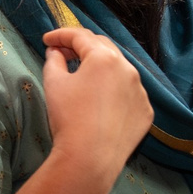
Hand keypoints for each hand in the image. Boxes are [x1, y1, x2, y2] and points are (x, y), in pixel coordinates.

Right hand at [40, 26, 151, 186]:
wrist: (90, 158)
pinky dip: (115, 90)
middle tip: (63, 53)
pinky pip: (129, 93)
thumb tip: (56, 52)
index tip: (47, 39)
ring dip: (101, 68)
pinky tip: (101, 101)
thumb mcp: (54, 83)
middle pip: (103, 48)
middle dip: (82, 47)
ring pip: (119, 70)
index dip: (61, 35)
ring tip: (83, 76)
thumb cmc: (69, 117)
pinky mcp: (145, 111)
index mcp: (104, 57)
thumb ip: (54, 60)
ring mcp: (140, 90)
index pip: (80, 36)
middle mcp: (128, 68)